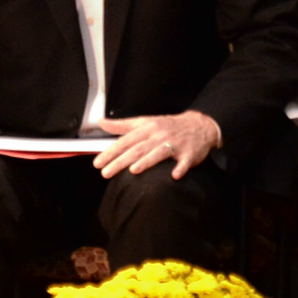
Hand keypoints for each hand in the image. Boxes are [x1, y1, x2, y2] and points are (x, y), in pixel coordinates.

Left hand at [93, 111, 220, 179]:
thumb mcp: (145, 122)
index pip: (126, 141)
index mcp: (148, 128)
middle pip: (138, 149)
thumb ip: (122, 125)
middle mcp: (159, 135)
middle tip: (106, 172)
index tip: (97, 162)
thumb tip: (102, 122)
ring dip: (147, 161)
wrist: (199, 125)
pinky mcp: (189, 153)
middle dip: (121, 161)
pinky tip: (174, 175)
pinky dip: (180, 168)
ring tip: (133, 170)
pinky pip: (185, 162)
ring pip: (159, 153)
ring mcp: (175, 144)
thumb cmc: (168, 126)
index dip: (111, 151)